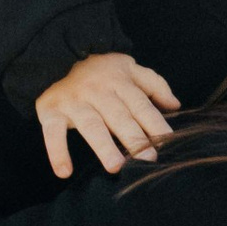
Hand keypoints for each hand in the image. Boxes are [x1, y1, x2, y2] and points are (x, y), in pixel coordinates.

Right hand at [33, 50, 177, 179]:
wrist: (57, 53)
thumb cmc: (100, 70)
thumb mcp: (129, 68)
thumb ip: (154, 85)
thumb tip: (175, 106)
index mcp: (119, 82)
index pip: (141, 105)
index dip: (155, 123)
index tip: (167, 141)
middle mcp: (97, 91)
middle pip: (118, 116)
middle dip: (134, 137)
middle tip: (147, 158)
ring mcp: (74, 101)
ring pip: (90, 125)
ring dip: (103, 146)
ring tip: (115, 166)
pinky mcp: (51, 111)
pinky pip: (53, 133)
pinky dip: (57, 152)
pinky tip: (64, 172)